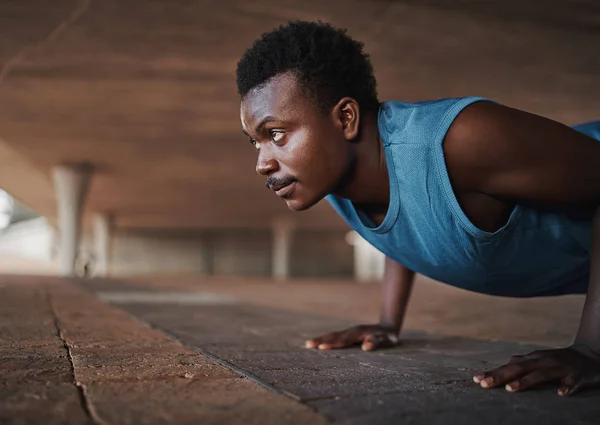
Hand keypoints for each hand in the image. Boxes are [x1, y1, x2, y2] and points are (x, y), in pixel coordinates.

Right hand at [305, 324, 398, 350]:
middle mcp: (351, 331)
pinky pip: (335, 337)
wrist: (388, 326)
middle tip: (307, 345)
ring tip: (308, 344)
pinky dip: (326, 339)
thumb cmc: (387, 336)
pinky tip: (319, 343)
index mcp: (357, 333)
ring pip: (332, 335)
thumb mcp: (386, 340)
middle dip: (320, 340)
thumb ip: (376, 342)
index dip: (332, 344)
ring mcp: (349, 332)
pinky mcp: (348, 334)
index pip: (342, 340)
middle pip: (333, 335)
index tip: (321, 347)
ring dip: (321, 339)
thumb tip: (365, 347)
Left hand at [474, 343, 599, 395]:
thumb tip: (506, 363)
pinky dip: (566, 387)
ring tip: (510, 389)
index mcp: (534, 358)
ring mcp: (561, 367)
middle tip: (485, 384)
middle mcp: (544, 361)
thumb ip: (524, 362)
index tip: (477, 379)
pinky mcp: (578, 376)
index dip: (493, 372)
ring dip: (525, 381)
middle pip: (520, 368)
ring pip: (542, 374)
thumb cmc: (560, 360)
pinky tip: (560, 393)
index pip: (510, 366)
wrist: (591, 355)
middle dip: (501, 376)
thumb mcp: (540, 359)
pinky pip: (572, 383)